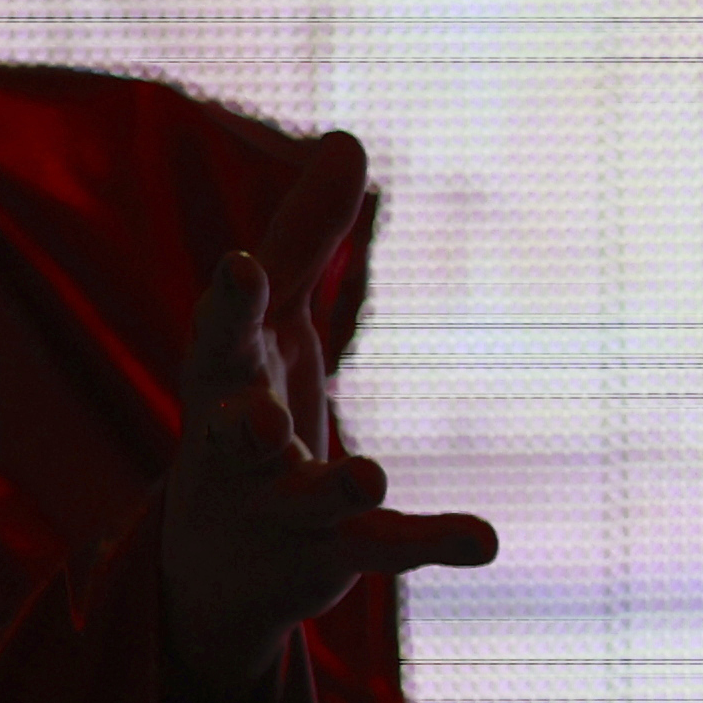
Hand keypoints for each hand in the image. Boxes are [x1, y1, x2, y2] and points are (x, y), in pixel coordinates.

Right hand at [159, 132, 497, 702]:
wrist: (218, 565)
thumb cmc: (243, 409)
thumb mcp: (274, 324)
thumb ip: (307, 236)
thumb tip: (349, 136)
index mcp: (224, 380)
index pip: (220, 336)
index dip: (231, 303)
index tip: (241, 264)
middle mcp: (237, 449)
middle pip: (230, 432)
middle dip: (238, 423)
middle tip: (255, 419)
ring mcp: (281, 510)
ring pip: (306, 501)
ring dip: (334, 487)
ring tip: (369, 476)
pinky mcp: (330, 557)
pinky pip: (381, 550)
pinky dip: (431, 541)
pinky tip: (483, 538)